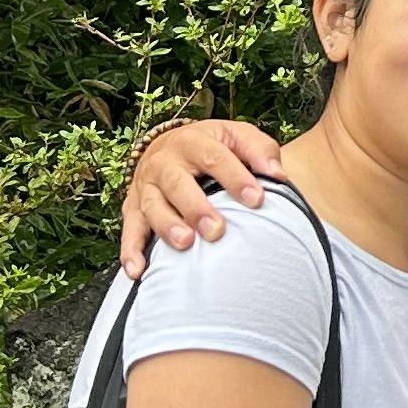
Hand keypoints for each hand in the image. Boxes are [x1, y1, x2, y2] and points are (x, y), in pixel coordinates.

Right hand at [120, 117, 285, 275]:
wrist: (169, 146)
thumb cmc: (213, 147)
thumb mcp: (236, 136)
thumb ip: (259, 150)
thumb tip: (278, 175)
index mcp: (194, 141)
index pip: (216, 158)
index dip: (236, 179)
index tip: (257, 201)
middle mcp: (165, 162)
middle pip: (178, 183)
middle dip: (196, 208)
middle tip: (217, 230)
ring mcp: (146, 186)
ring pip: (152, 206)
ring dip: (167, 226)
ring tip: (185, 244)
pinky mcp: (133, 208)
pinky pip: (130, 230)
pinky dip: (131, 251)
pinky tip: (138, 271)